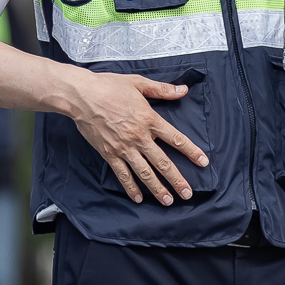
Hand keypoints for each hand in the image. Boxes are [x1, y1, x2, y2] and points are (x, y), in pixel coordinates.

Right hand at [63, 70, 208, 205]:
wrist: (82, 96)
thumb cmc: (109, 86)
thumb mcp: (138, 83)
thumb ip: (162, 89)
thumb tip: (183, 90)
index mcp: (149, 119)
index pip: (176, 139)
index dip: (191, 151)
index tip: (203, 162)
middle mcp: (139, 137)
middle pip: (163, 162)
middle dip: (177, 179)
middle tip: (187, 193)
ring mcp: (124, 147)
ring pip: (145, 173)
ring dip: (157, 188)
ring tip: (168, 201)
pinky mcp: (109, 154)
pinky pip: (122, 174)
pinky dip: (130, 187)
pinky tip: (138, 198)